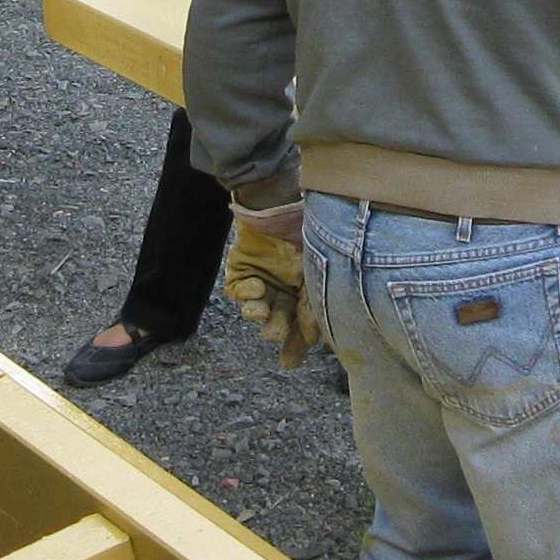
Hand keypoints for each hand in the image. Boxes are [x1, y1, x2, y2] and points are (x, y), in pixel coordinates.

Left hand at [221, 197, 318, 369]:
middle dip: (277, 330)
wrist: (279, 196)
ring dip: (259, 316)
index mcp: (311, 287)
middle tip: (275, 333)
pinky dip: (245, 294)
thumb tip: (317, 339)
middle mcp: (287, 285)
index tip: (288, 363)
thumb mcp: (321, 268)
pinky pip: (237, 291)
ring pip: (257, 310)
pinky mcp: (241, 268)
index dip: (297, 344)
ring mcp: (264, 277)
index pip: (305, 323)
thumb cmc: (309, 227)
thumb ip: (317, 302)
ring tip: (261, 312)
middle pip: (280, 320)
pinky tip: (256, 288)